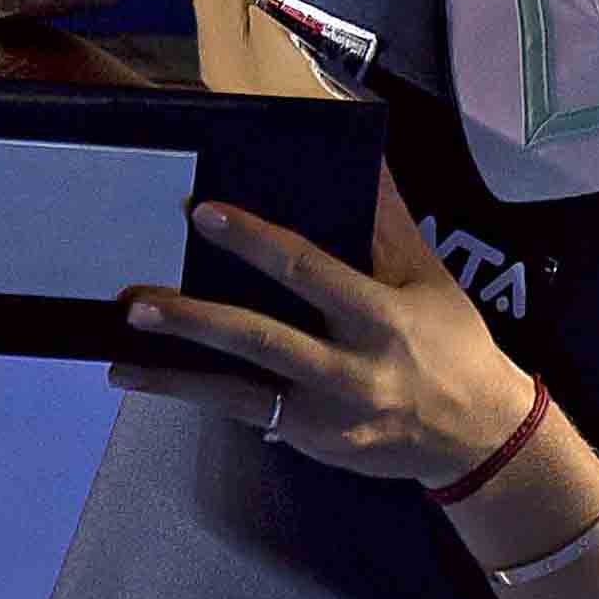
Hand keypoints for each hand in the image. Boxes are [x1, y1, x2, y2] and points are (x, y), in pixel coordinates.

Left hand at [109, 158, 537, 487]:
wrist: (477, 435)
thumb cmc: (452, 342)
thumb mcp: (429, 277)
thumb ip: (388, 221)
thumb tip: (363, 156)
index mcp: (380, 317)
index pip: (308, 271)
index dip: (254, 242)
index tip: (204, 214)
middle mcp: (350, 370)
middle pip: (261, 341)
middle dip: (195, 320)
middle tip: (137, 298)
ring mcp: (326, 416)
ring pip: (240, 392)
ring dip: (176, 374)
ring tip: (121, 354)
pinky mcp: (312, 442)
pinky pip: (248, 412)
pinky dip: (198, 394)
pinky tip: (151, 377)